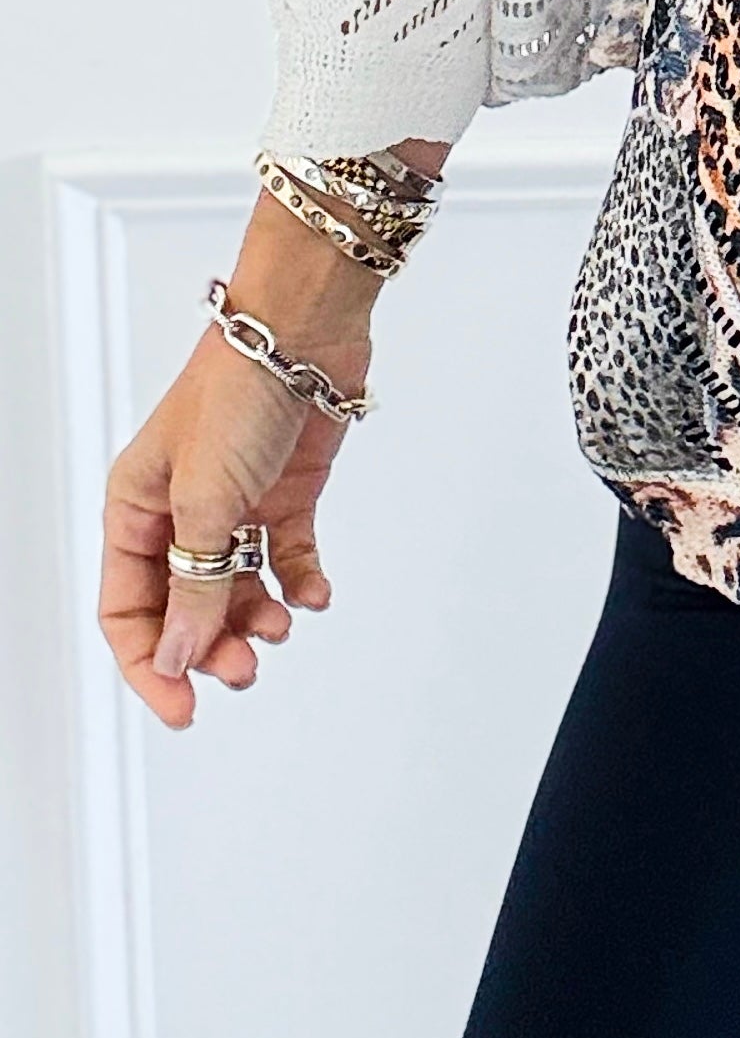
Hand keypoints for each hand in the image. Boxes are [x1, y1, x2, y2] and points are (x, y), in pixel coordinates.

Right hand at [99, 192, 378, 729]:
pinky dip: (299, 585)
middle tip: (245, 669)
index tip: (183, 706)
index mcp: (135, 508)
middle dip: (212, 645)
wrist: (304, 331)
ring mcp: (234, 505)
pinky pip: (286, 560)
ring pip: (236, 590)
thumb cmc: (237, 390)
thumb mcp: (205, 499)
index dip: (151, 663)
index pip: (128, 607)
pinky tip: (314, 595)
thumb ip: (194, 583)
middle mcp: (179, 511)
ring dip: (256, 620)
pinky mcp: (285, 497)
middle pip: (184, 607)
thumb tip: (181, 654)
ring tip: (281, 626)